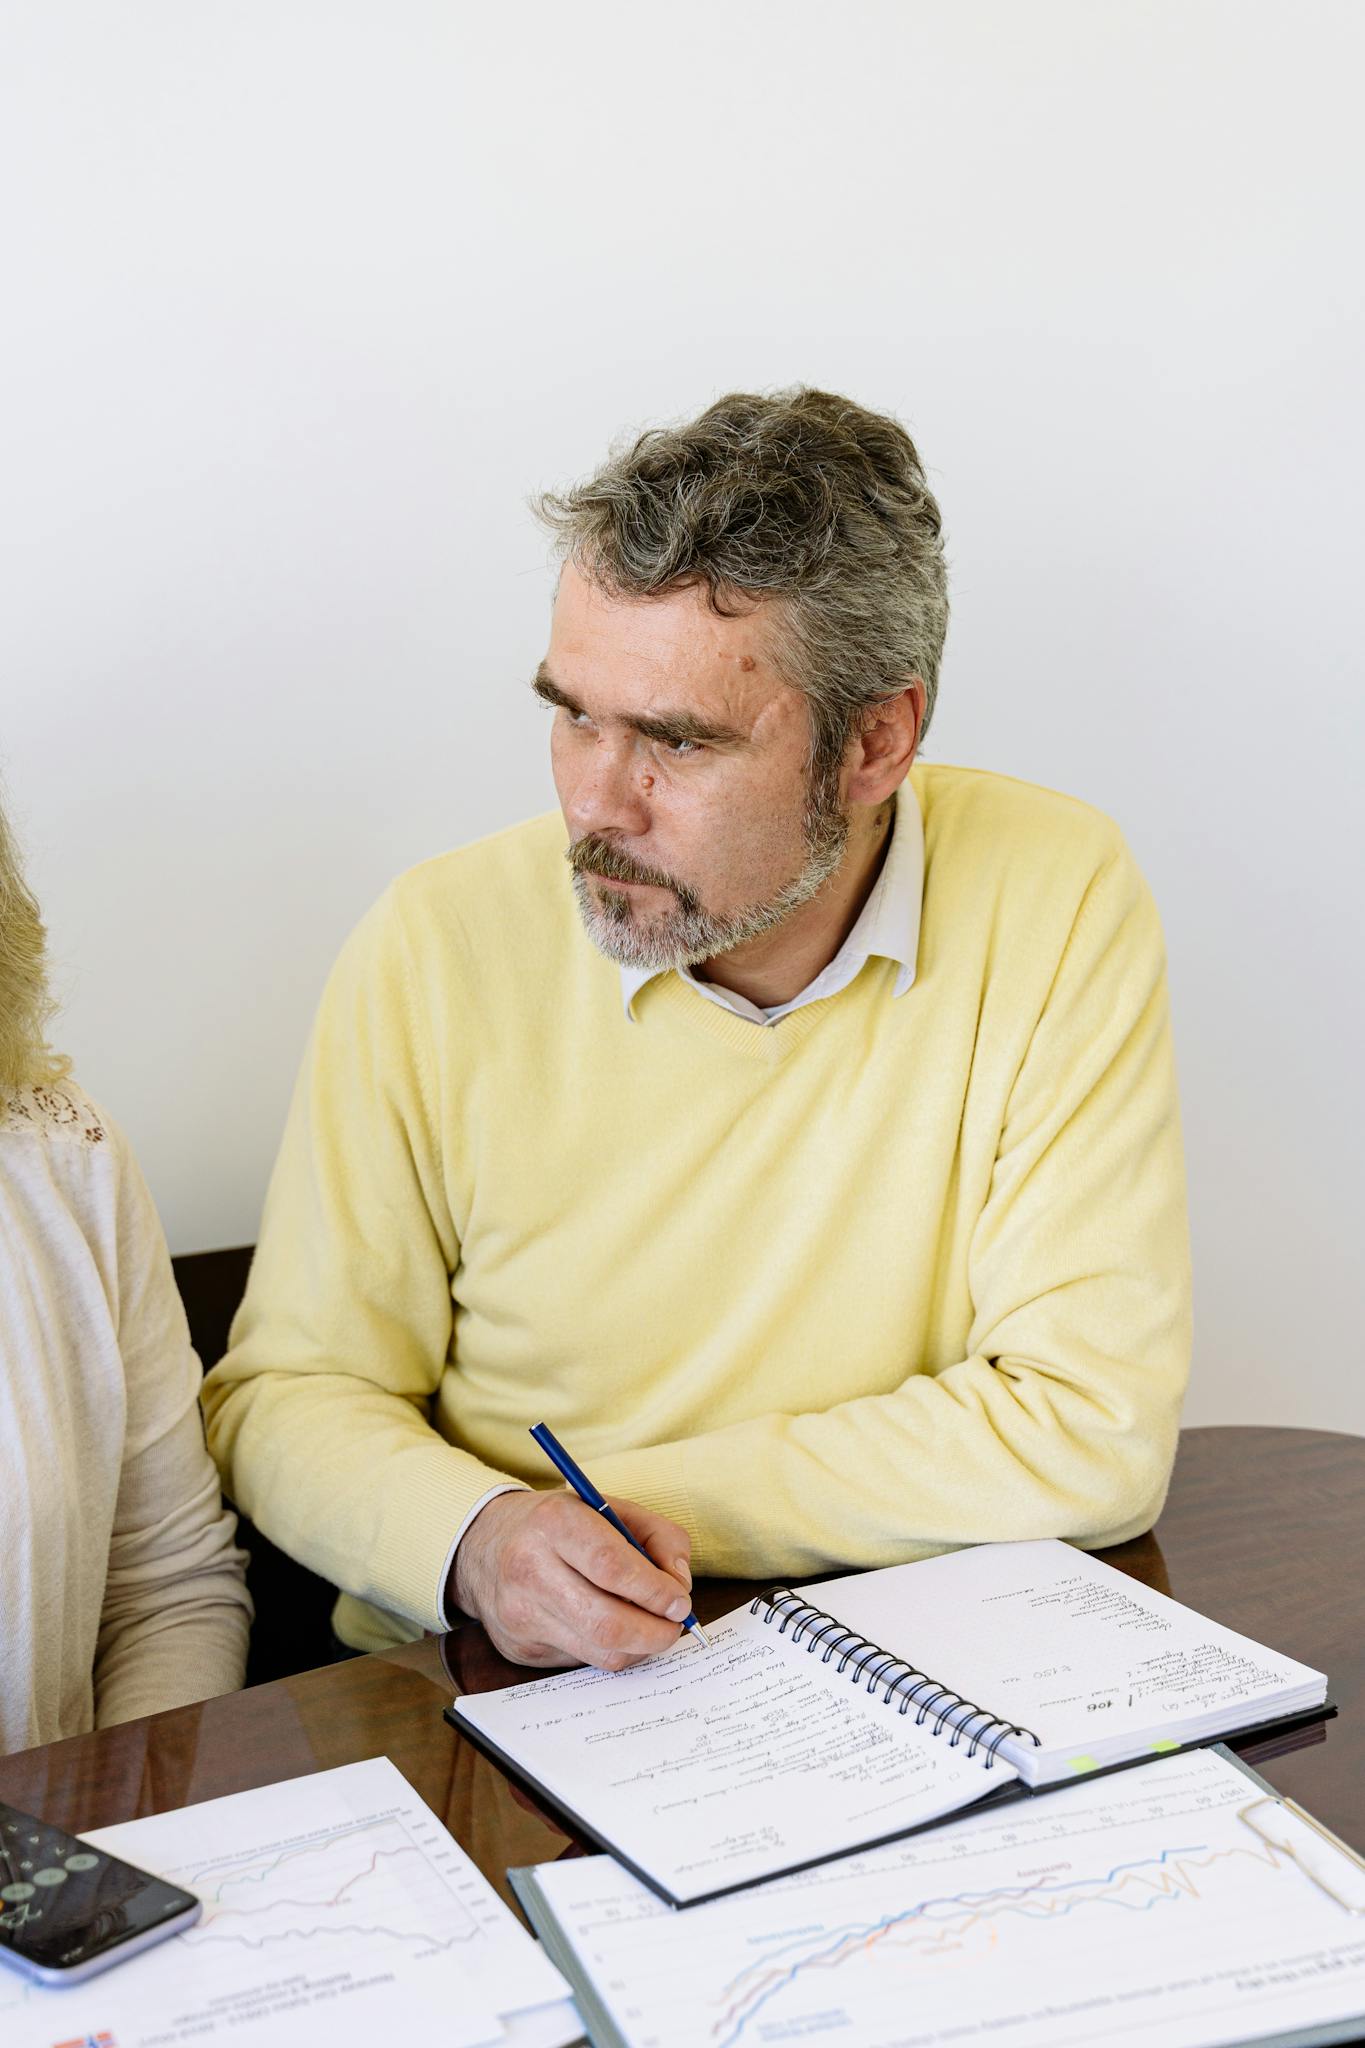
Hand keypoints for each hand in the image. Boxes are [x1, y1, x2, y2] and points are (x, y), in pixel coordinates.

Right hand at [451, 1490, 692, 1670]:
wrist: (484, 1545)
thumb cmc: (560, 1525)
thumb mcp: (610, 1508)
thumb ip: (659, 1536)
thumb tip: (680, 1586)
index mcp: (554, 1523)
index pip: (612, 1566)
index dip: (654, 1590)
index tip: (679, 1601)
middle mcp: (528, 1569)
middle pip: (607, 1623)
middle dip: (655, 1632)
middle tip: (674, 1625)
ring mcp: (520, 1615)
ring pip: (599, 1653)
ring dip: (638, 1646)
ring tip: (647, 1625)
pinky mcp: (519, 1648)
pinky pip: (582, 1662)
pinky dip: (608, 1650)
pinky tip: (606, 1626)